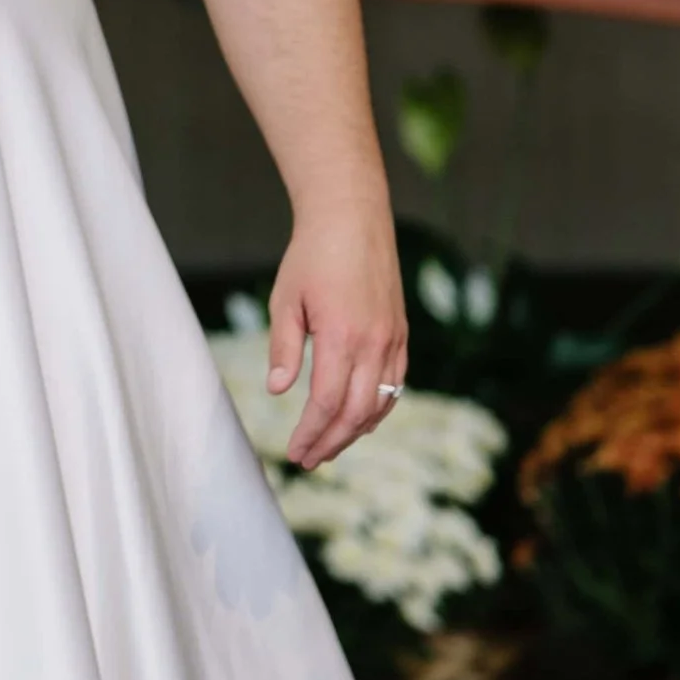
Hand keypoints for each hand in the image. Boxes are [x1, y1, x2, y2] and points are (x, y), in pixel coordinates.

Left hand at [269, 202, 408, 468]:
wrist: (352, 219)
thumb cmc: (311, 257)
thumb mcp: (285, 299)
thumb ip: (284, 348)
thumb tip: (278, 391)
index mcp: (342, 336)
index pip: (328, 403)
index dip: (311, 433)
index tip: (294, 451)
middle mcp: (374, 343)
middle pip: (356, 412)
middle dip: (331, 442)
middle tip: (308, 460)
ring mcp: (392, 339)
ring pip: (380, 403)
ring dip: (355, 431)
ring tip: (329, 446)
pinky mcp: (400, 334)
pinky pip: (396, 384)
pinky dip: (378, 409)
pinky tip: (359, 420)